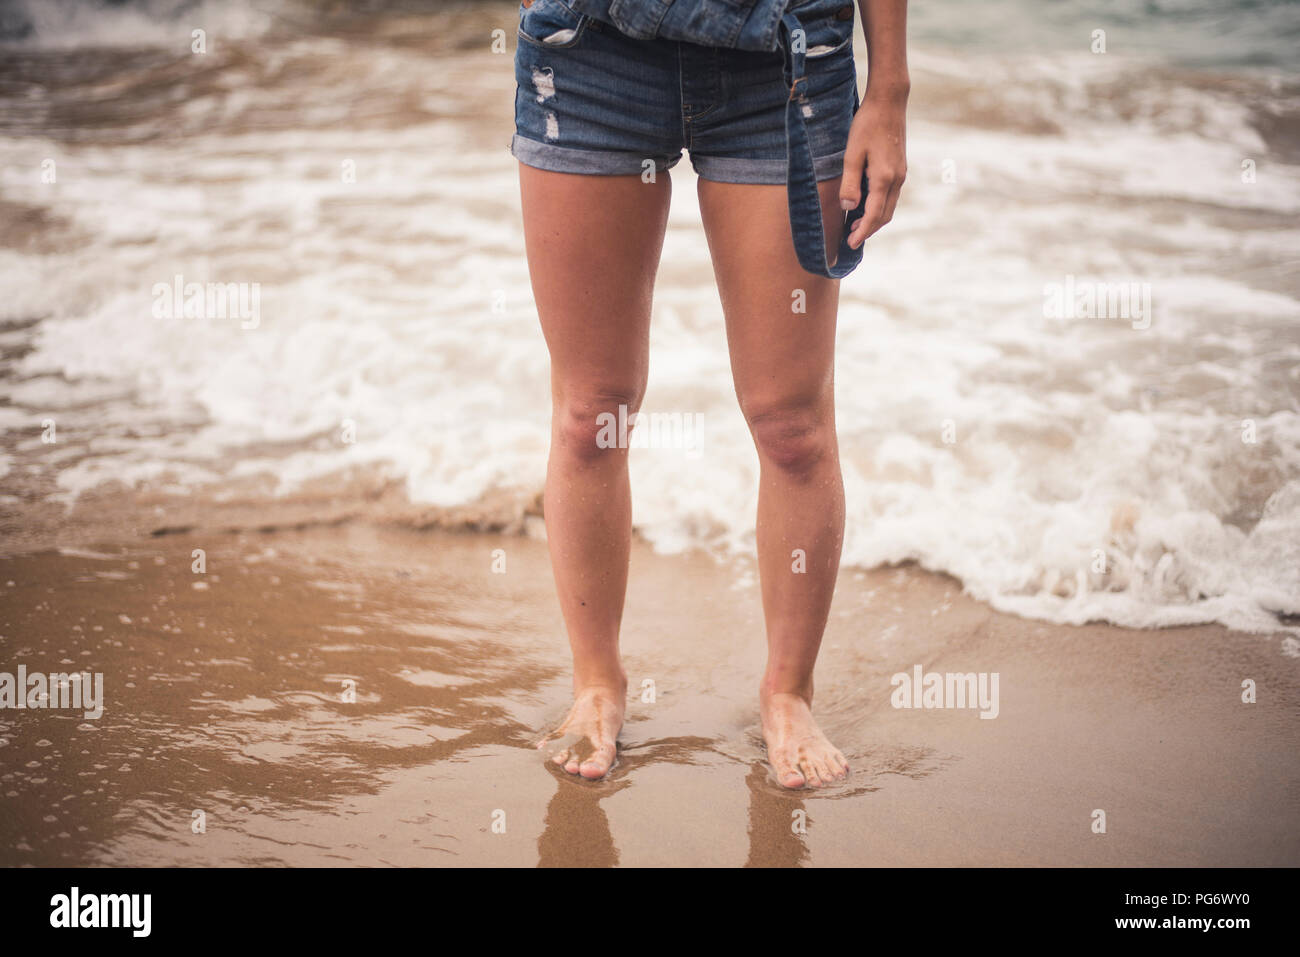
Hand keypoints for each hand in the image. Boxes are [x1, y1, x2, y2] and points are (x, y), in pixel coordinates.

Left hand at [838, 88, 907, 247]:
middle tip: (850, 240)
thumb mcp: (852, 154)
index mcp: (884, 178)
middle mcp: (896, 180)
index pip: (873, 215)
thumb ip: (850, 183)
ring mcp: (900, 174)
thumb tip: (848, 208)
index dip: (862, 233)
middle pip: (884, 216)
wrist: (889, 102)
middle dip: (868, 230)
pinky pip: (890, 196)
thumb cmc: (867, 125)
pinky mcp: (899, 168)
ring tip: (855, 227)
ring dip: (874, 220)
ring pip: (889, 207)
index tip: (850, 245)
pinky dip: (879, 207)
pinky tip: (865, 206)